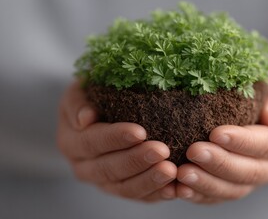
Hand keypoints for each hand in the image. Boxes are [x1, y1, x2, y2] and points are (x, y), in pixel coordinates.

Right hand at [56, 81, 176, 201]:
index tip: (140, 132)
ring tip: (171, 170)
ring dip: (149, 180)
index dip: (115, 139)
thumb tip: (86, 118)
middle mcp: (84, 167)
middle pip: (109, 169)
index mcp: (71, 142)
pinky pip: (140, 197)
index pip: (92, 142)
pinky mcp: (124, 190)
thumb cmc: (93, 96)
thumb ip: (77, 103)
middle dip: (136, 161)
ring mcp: (104, 182)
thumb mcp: (79, 91)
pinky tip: (175, 188)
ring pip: (125, 188)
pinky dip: (158, 193)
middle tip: (162, 151)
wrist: (100, 112)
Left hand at [176, 75, 267, 203]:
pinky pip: (215, 198)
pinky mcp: (230, 188)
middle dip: (220, 164)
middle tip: (194, 151)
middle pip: (249, 172)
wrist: (253, 109)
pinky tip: (178, 189)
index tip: (216, 133)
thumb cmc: (265, 95)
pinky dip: (197, 195)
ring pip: (231, 190)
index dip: (242, 142)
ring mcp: (250, 182)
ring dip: (206, 183)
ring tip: (182, 173)